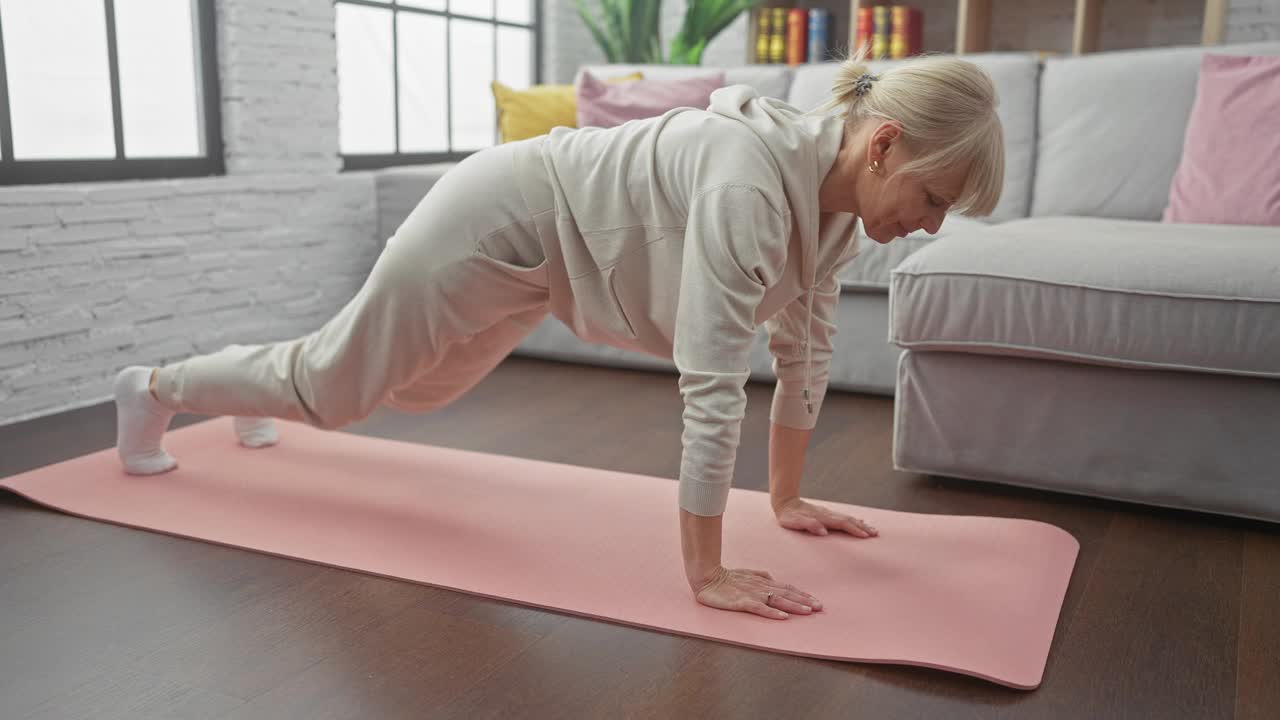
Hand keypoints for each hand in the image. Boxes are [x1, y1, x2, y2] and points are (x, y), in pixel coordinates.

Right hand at [692, 565, 822, 619]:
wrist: (706, 577)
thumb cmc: (726, 577)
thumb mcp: (746, 574)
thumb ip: (760, 576)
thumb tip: (772, 578)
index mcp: (763, 582)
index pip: (787, 588)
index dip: (802, 594)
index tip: (816, 601)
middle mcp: (761, 588)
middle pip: (786, 594)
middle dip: (804, 601)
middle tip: (820, 608)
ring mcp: (752, 594)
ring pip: (777, 600)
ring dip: (794, 606)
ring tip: (808, 612)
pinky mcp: (742, 602)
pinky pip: (760, 608)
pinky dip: (772, 612)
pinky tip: (783, 617)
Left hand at [773, 497, 878, 537]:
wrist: (785, 502)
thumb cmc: (788, 516)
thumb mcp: (794, 522)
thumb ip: (809, 525)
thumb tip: (823, 532)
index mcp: (822, 517)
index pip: (842, 524)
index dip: (854, 530)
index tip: (865, 536)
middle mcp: (828, 514)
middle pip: (849, 520)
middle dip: (862, 527)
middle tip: (875, 534)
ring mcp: (828, 513)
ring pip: (848, 518)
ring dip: (860, 524)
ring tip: (872, 530)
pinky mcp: (826, 514)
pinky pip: (844, 517)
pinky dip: (853, 520)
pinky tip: (859, 521)